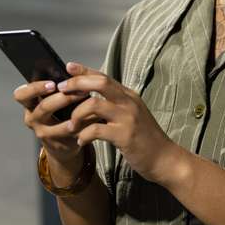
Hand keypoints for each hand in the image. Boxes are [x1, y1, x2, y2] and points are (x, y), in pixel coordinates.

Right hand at [12, 76, 91, 165]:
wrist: (64, 139)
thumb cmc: (61, 110)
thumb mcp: (57, 96)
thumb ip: (61, 84)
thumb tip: (72, 66)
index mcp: (30, 103)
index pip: (21, 95)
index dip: (35, 88)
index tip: (52, 84)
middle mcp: (33, 118)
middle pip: (43, 108)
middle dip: (63, 98)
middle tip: (79, 92)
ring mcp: (44, 133)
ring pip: (57, 126)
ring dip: (76, 114)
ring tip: (88, 104)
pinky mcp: (58, 144)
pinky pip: (71, 135)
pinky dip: (84, 125)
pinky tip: (94, 118)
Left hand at [59, 62, 182, 185]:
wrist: (164, 158)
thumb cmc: (145, 137)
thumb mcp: (132, 115)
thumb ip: (115, 105)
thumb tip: (90, 99)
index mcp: (129, 96)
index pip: (104, 76)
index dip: (84, 70)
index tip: (68, 67)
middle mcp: (128, 102)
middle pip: (99, 82)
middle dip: (76, 83)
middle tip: (61, 90)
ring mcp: (127, 118)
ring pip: (94, 105)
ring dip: (76, 114)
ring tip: (71, 126)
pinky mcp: (124, 136)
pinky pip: (95, 130)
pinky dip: (83, 135)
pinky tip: (81, 141)